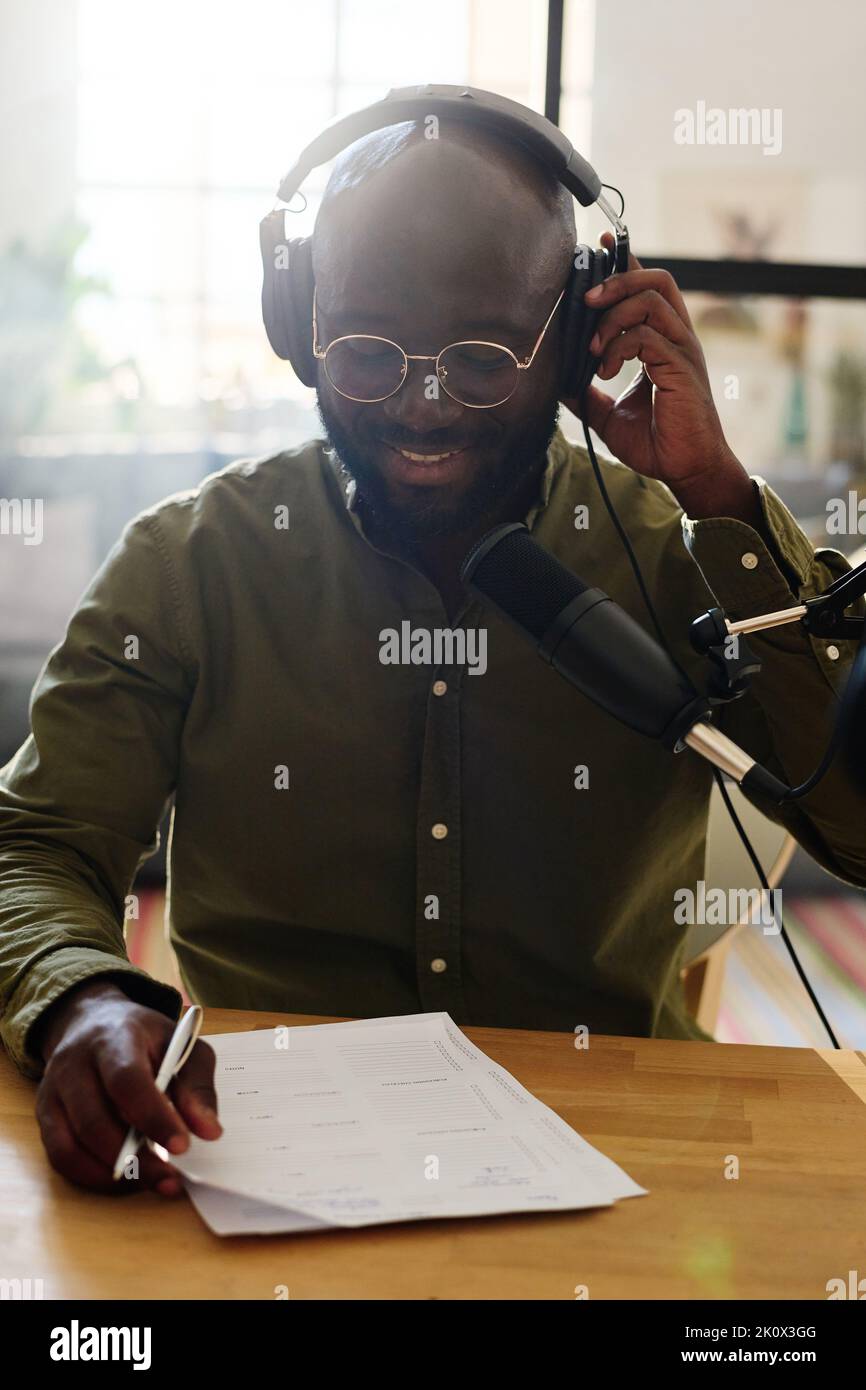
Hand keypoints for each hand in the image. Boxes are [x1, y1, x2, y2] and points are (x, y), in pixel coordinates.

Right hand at [36, 979, 220, 1194]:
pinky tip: (125, 1179)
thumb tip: (209, 1132)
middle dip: (135, 1160)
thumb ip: (196, 1085)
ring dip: (113, 1175)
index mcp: (114, 1038)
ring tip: (152, 1182)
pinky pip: (60, 1157)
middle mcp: (74, 1063)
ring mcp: (53, 1091)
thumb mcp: (181, 1045)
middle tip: (171, 1179)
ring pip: (70, 1145)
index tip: (182, 1146)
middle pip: (94, 1121)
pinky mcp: (45, 1115)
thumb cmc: (144, 1038)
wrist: (92, 1021)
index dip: (153, 1117)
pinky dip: (92, 1176)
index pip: (126, 1081)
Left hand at [562, 233, 759, 524]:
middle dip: (619, 278)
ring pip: (652, 300)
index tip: (601, 244)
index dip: (627, 262)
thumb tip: (558, 382)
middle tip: (588, 300)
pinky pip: (646, 336)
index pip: (650, 288)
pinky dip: (618, 346)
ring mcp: (683, 351)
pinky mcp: (680, 368)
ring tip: (593, 347)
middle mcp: (678, 339)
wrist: (685, 470)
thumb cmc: (658, 443)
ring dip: (614, 315)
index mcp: (665, 342)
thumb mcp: (610, 414)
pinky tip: (605, 369)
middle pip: (658, 280)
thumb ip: (588, 394)